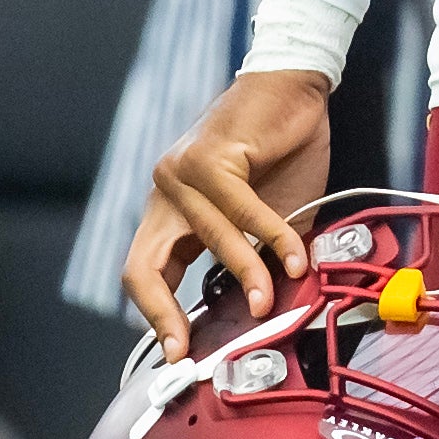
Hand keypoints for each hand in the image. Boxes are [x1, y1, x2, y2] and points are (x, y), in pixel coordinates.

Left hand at [123, 71, 332, 355]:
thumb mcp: (269, 217)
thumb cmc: (282, 149)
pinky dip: (270, 236)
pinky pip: (239, 209)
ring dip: (245, 274)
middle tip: (188, 347)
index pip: (146, 272)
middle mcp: (166, 192)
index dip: (157, 316)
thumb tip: (268, 308)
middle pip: (144, 266)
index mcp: (173, 211)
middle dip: (163, 314)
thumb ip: (259, 257)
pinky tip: (293, 254)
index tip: (179, 351)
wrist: (294, 87)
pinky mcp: (209, 155)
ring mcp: (182, 172)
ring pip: (208, 239)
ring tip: (269, 300)